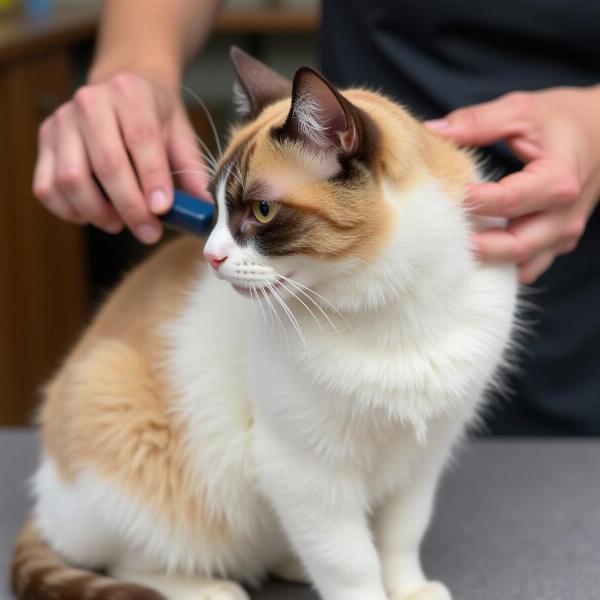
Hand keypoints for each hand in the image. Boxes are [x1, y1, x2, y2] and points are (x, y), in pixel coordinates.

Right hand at [33, 72, 209, 243]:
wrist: (123, 87)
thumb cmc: (155, 116)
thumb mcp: (181, 133)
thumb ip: (192, 170)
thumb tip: (205, 211)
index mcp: (132, 93)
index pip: (141, 139)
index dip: (151, 179)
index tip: (162, 210)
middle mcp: (91, 101)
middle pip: (107, 164)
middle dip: (130, 207)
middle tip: (149, 232)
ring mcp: (62, 120)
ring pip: (71, 178)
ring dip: (97, 212)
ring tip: (120, 224)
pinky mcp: (44, 139)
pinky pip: (46, 185)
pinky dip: (68, 210)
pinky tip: (92, 216)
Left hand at [426, 86, 599, 282]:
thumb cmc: (562, 119)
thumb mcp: (522, 111)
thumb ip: (477, 122)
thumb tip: (433, 131)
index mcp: (559, 180)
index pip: (509, 201)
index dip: (473, 202)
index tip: (445, 195)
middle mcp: (565, 215)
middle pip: (514, 246)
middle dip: (475, 245)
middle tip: (440, 234)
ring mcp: (563, 235)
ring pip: (520, 264)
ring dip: (486, 261)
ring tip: (453, 245)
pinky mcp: (557, 244)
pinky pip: (527, 267)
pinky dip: (501, 265)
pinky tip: (474, 252)